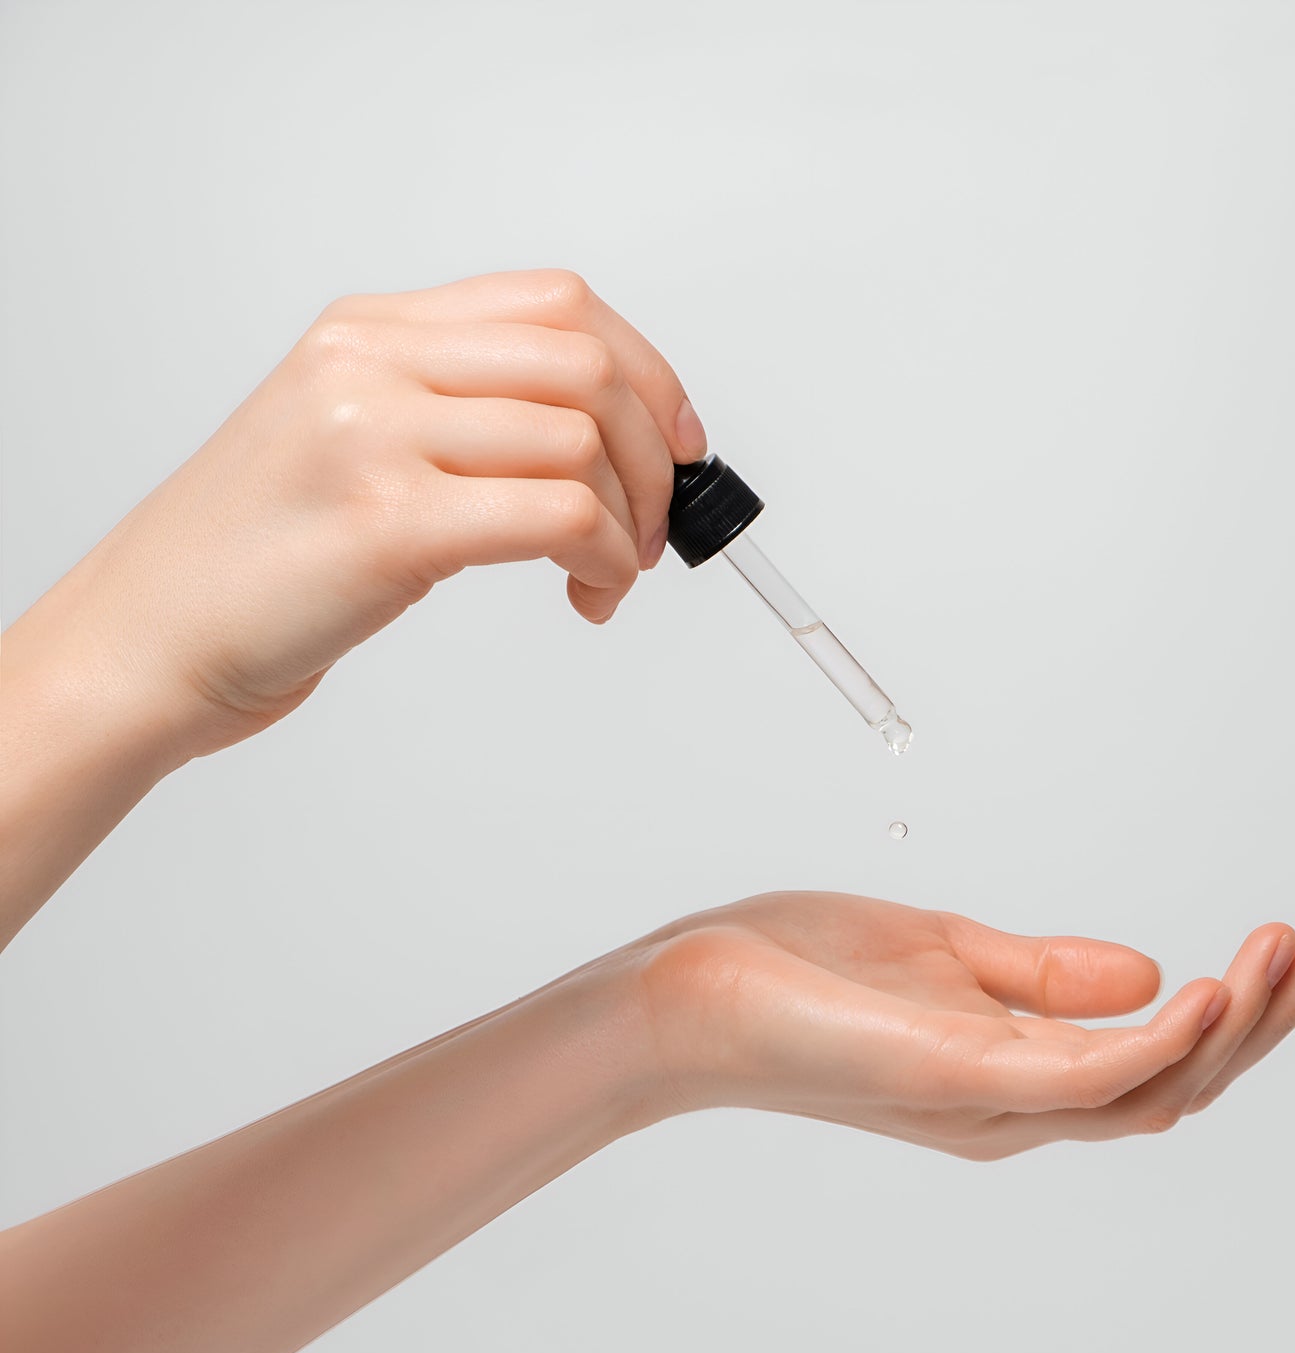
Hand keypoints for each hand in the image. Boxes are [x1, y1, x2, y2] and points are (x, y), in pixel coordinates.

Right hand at [6, 269, 706, 758]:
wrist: (149, 638)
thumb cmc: (256, 561)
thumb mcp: (349, 444)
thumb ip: (453, 417)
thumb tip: (594, 443)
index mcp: (368, 333)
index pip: (555, 304)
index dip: (647, 371)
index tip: (678, 441)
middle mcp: (371, 363)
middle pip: (585, 365)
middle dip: (654, 454)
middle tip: (652, 529)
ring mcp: (374, 435)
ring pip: (580, 440)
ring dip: (630, 520)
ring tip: (608, 575)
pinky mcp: (387, 522)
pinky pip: (558, 513)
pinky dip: (604, 558)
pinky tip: (587, 595)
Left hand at [629, 893, 1294, 1155]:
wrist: (690, 993)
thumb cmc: (796, 973)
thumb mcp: (944, 956)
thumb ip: (1041, 974)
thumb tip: (1149, 972)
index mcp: (1014, 1071)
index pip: (1157, 1059)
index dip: (1240, 1011)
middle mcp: (1015, 1104)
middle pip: (1178, 1084)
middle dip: (1268, 1020)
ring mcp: (990, 1099)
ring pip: (1153, 1090)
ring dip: (1239, 1025)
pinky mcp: (956, 1076)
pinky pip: (1084, 1073)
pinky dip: (1163, 1038)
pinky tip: (1214, 983)